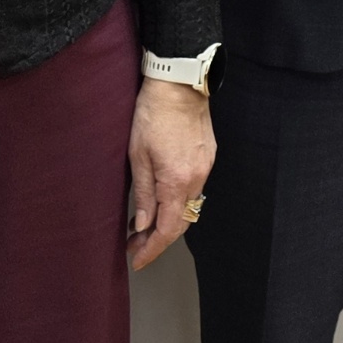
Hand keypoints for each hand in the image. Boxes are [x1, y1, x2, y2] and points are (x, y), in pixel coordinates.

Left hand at [127, 80, 213, 272]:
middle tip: (135, 246)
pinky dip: (177, 202)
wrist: (179, 83)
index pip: (166, 229)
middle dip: (158, 240)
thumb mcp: (138, 156)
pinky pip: (194, 189)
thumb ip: (144, 194)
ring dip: (167, 221)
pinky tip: (161, 200)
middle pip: (180, 223)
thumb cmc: (153, 114)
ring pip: (188, 207)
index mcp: (176, 181)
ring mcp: (205, 167)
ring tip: (142, 226)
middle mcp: (196, 178)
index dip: (152, 249)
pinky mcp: (207, 156)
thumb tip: (143, 225)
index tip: (137, 260)